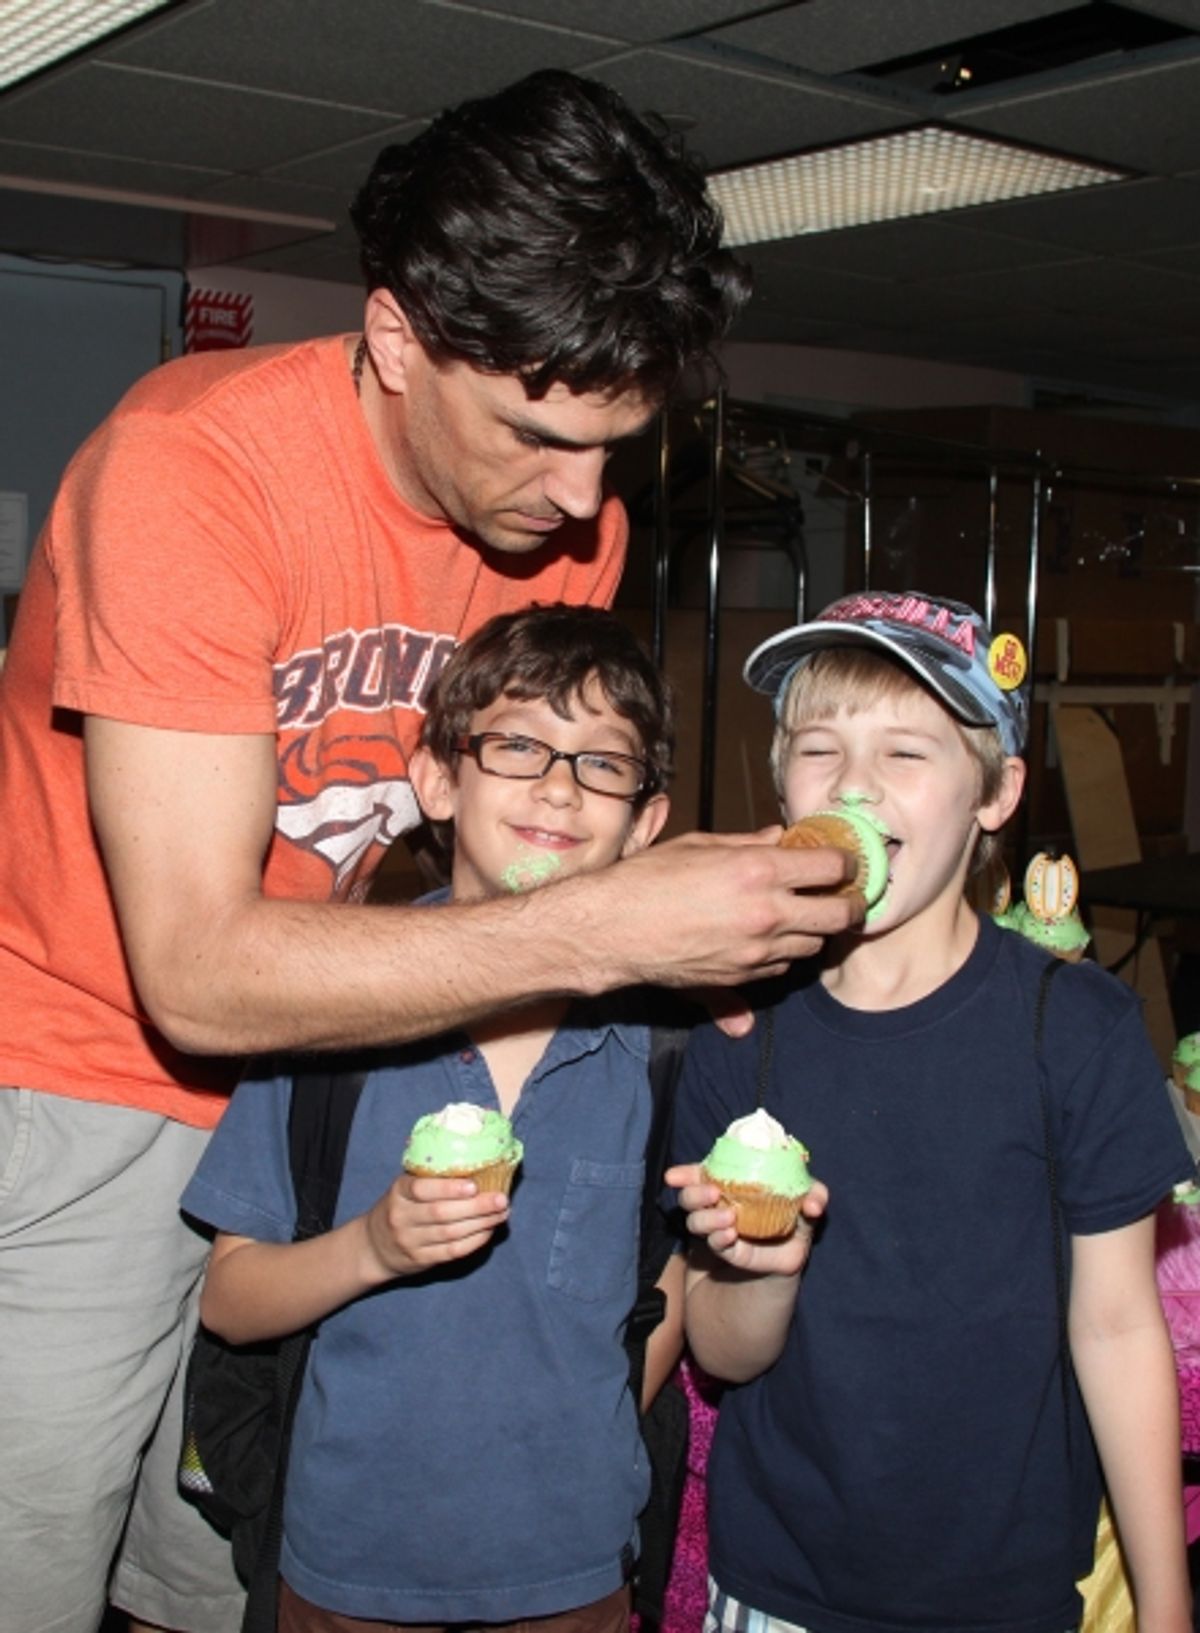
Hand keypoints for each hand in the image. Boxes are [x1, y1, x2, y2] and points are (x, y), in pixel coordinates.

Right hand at [362, 1172, 509, 1279]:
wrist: (375, 1246)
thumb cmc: (401, 1207)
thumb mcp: (405, 1189)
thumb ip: (430, 1179)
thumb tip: (475, 1164)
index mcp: (399, 1192)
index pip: (421, 1189)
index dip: (448, 1188)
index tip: (473, 1185)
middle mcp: (402, 1217)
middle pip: (441, 1213)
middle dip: (476, 1206)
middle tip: (501, 1199)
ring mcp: (410, 1241)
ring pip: (450, 1233)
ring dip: (481, 1223)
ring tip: (502, 1213)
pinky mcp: (421, 1260)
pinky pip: (451, 1252)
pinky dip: (473, 1241)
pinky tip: (488, 1230)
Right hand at [594, 828, 862, 996]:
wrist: (612, 930)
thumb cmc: (647, 880)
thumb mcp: (699, 846)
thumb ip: (748, 844)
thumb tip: (780, 838)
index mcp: (758, 871)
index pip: (831, 868)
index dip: (845, 862)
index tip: (844, 861)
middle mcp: (766, 913)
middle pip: (840, 915)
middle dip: (851, 903)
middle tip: (847, 895)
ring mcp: (757, 951)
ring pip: (814, 945)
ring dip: (815, 930)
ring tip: (803, 915)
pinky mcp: (742, 978)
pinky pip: (782, 966)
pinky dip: (784, 953)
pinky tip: (769, 937)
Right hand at [665, 1162, 827, 1275]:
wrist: (793, 1257)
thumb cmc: (796, 1220)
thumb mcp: (809, 1203)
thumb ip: (815, 1196)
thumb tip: (814, 1205)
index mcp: (731, 1183)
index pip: (702, 1173)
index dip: (686, 1173)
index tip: (673, 1176)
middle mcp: (718, 1204)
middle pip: (691, 1195)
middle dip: (693, 1192)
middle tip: (712, 1193)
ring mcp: (719, 1229)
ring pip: (695, 1220)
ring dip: (706, 1218)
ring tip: (727, 1217)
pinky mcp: (726, 1252)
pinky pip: (714, 1244)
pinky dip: (718, 1238)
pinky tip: (729, 1235)